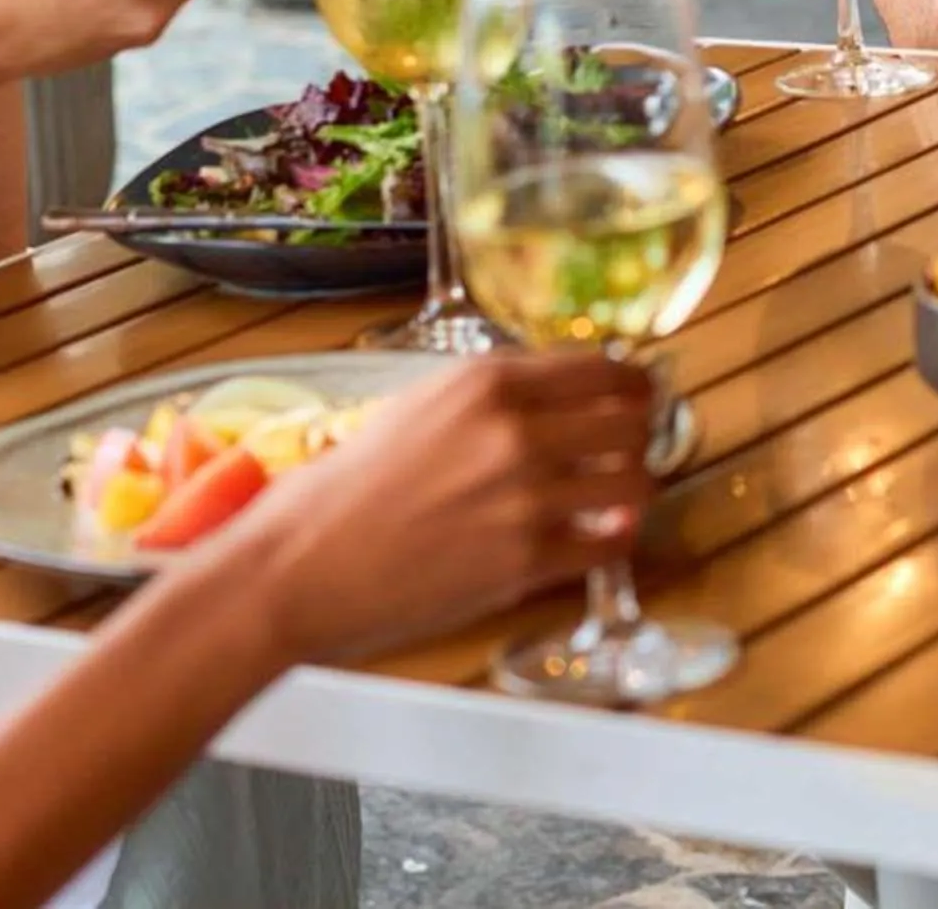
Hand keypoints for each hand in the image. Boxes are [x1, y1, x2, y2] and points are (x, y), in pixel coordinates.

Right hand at [190, 350, 656, 668]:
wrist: (296, 569)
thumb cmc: (342, 490)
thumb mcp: (417, 407)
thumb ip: (490, 396)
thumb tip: (555, 392)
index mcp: (489, 382)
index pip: (605, 368)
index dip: (634, 385)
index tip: (640, 397)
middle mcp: (517, 431)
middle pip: (635, 421)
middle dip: (641, 437)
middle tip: (630, 451)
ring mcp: (526, 498)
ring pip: (636, 483)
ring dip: (633, 492)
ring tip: (614, 500)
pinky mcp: (526, 563)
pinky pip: (608, 546)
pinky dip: (610, 543)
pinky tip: (593, 539)